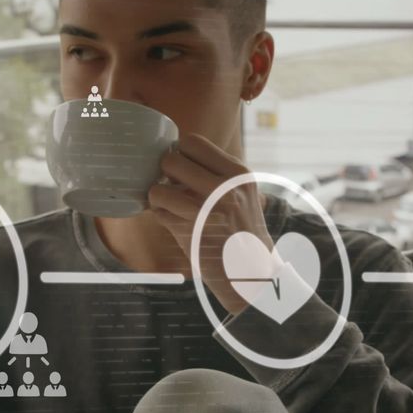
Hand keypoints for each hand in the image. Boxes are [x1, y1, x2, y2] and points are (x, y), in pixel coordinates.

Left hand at [147, 134, 273, 315]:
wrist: (254, 270)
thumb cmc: (243, 229)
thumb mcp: (242, 192)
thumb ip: (216, 171)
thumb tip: (176, 152)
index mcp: (237, 173)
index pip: (193, 142)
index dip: (181, 152)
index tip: (183, 166)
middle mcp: (224, 188)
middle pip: (171, 161)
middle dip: (165, 173)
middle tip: (173, 184)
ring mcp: (206, 211)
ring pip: (158, 189)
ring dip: (158, 197)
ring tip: (169, 204)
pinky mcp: (191, 233)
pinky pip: (159, 214)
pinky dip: (162, 217)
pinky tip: (175, 221)